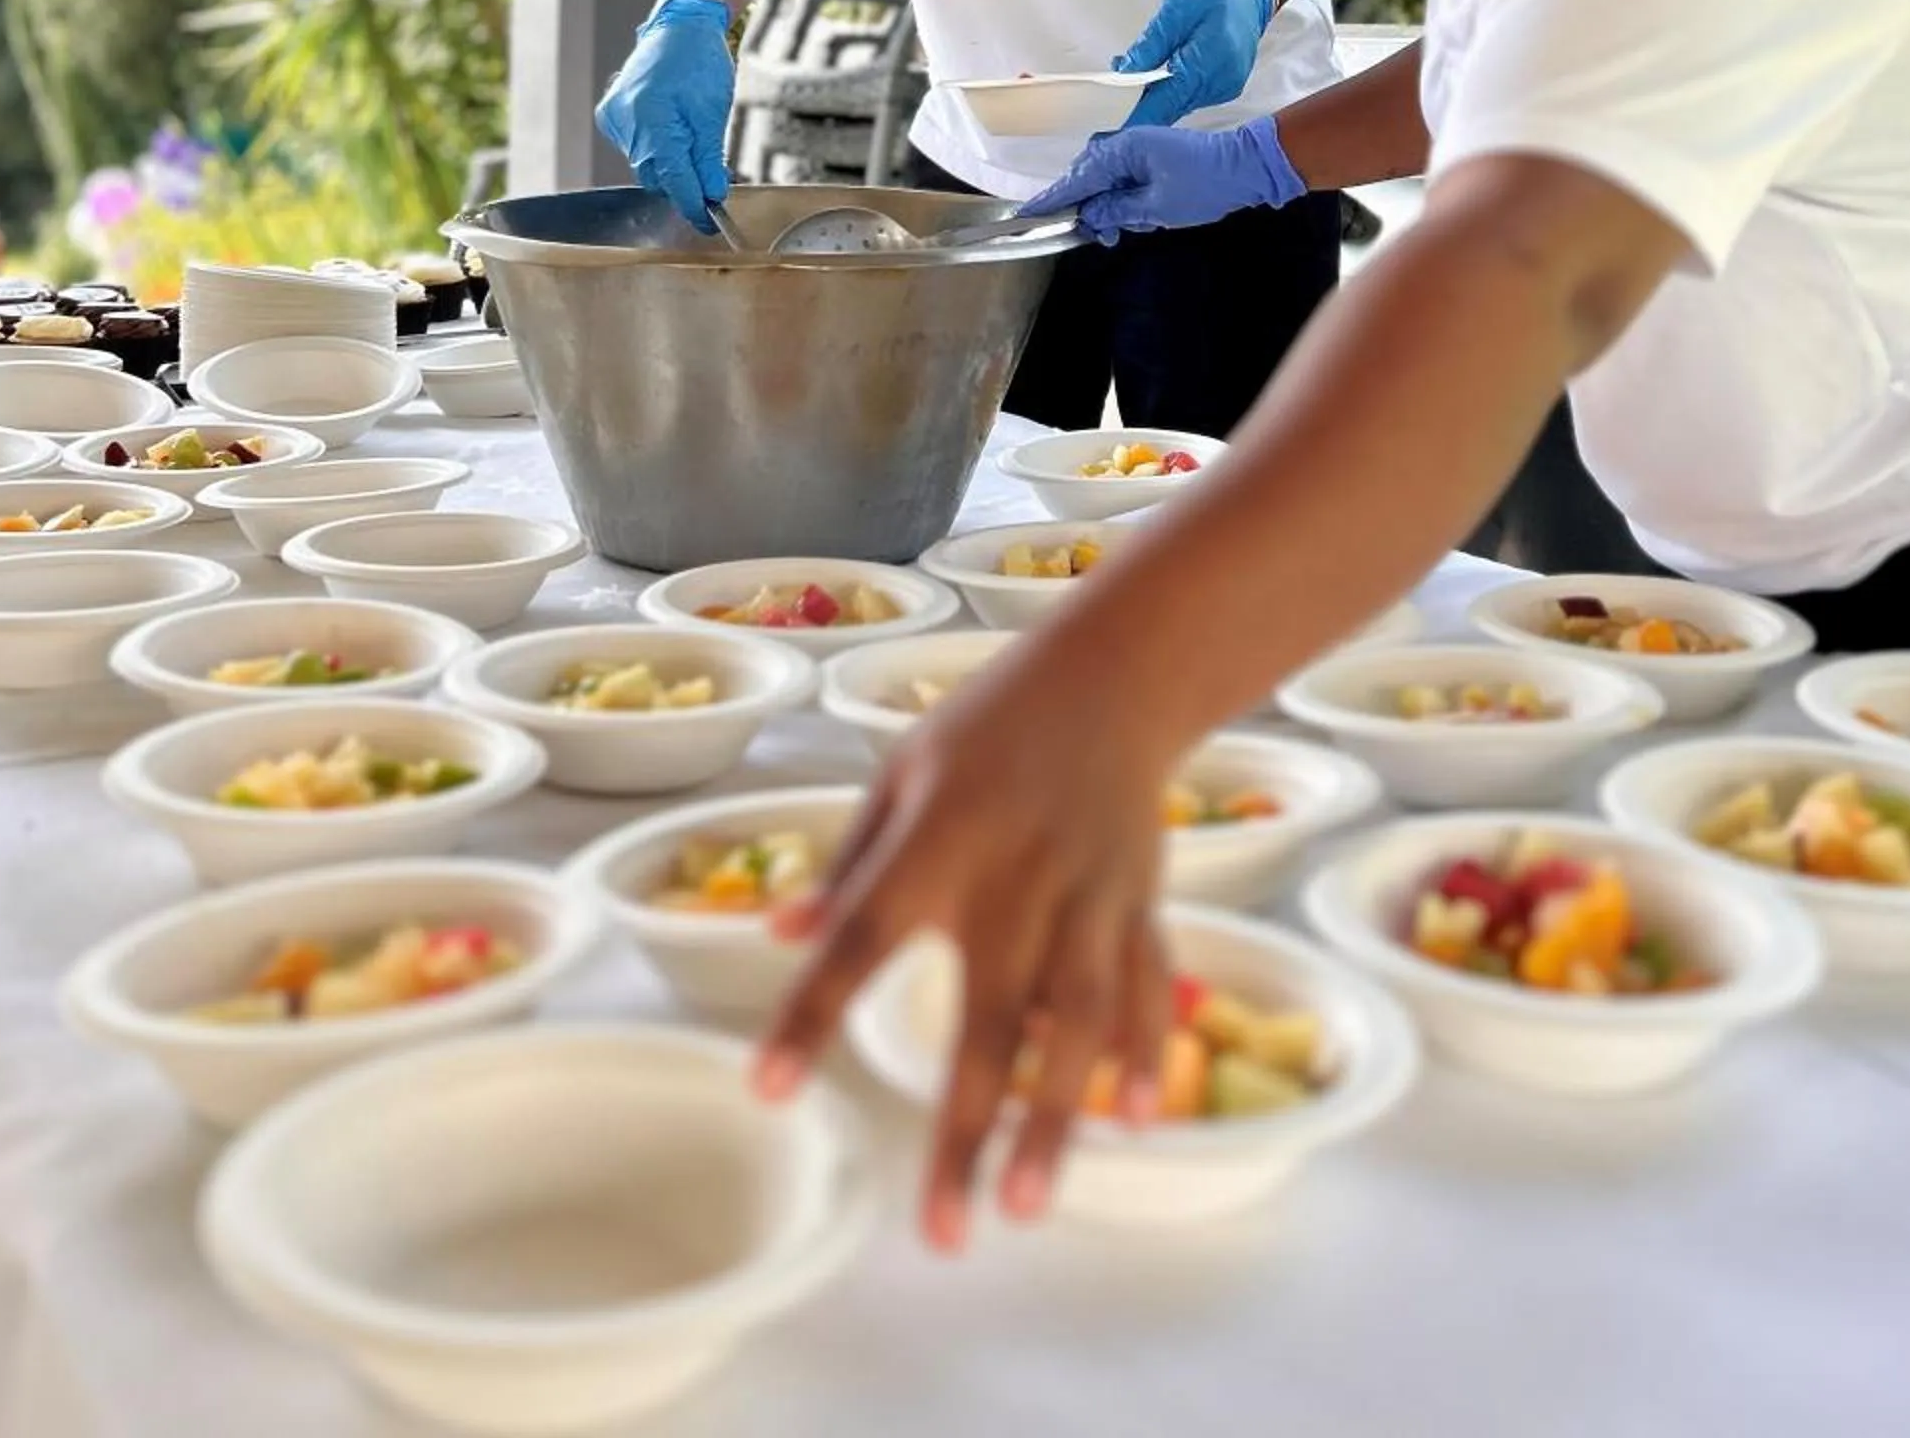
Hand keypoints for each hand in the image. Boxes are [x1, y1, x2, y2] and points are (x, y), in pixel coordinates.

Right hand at [593, 0, 733, 229]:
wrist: (680, 23)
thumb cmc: (700, 62)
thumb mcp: (713, 113)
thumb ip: (709, 159)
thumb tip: (712, 195)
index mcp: (652, 120)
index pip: (673, 179)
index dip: (693, 204)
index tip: (708, 222)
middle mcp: (625, 121)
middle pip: (657, 175)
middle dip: (685, 181)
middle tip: (711, 177)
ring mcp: (614, 118)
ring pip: (646, 164)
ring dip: (671, 163)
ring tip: (693, 136)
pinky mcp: (610, 115)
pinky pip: (635, 147)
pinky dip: (656, 147)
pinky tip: (671, 125)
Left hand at [757, 656, 1173, 1248]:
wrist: (1114, 677)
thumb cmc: (989, 727)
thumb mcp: (900, 772)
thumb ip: (847, 862)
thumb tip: (775, 931)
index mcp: (938, 838)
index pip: (861, 933)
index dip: (812, 1010)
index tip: (767, 1088)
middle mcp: (1016, 876)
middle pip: (987, 1017)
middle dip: (964, 1130)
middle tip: (940, 1233)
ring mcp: (1087, 894)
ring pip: (1074, 1023)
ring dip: (1053, 1119)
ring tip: (1025, 1207)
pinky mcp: (1139, 901)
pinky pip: (1142, 987)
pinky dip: (1141, 1050)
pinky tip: (1133, 1120)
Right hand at [1023, 117, 1305, 244]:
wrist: (1247, 167)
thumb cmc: (1205, 185)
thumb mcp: (1156, 206)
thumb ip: (1115, 210)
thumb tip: (1088, 216)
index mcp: (1122, 149)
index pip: (1078, 178)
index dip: (1054, 200)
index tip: (1027, 214)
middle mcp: (1125, 143)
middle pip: (1089, 179)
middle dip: (1090, 210)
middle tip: (1101, 238)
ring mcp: (1139, 148)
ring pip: (1107, 182)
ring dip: (1111, 208)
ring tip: (1127, 230)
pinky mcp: (1151, 157)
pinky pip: (1124, 180)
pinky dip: (1126, 200)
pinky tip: (1140, 219)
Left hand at [1115, 0, 1273, 129]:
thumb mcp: (1175, 10)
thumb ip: (1151, 46)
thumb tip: (1126, 74)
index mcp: (1205, 65)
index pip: (1162, 104)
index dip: (1134, 119)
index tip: (1110, 134)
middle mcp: (1219, 84)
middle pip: (1171, 108)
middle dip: (1140, 107)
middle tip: (1110, 104)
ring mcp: (1225, 88)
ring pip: (1181, 103)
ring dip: (1155, 96)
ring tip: (1129, 80)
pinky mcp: (1226, 86)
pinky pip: (1193, 96)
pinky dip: (1173, 90)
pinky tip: (1157, 76)